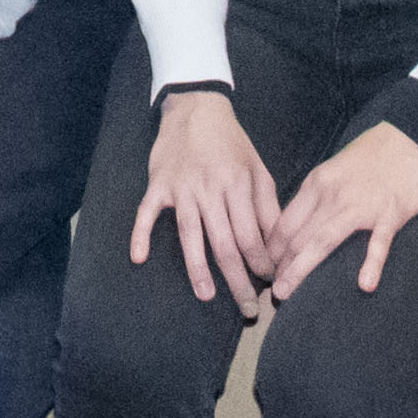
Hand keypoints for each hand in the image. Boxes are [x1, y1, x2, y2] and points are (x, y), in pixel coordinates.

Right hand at [127, 89, 283, 308]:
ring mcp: (181, 188)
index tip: (269, 283)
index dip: (261, 263)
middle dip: (238, 280)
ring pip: (190, 234)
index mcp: (237, 185)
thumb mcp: (257, 168)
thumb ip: (267, 205)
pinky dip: (140, 234)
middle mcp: (209, 189)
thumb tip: (279, 243)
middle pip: (224, 244)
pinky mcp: (158, 185)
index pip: (251, 235)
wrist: (196, 106)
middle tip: (248, 310)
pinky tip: (139, 258)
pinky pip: (146, 212)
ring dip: (197, 268)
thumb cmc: (230, 142)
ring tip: (207, 295)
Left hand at [270, 121, 417, 295]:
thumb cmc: (374, 154)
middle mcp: (332, 195)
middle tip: (272, 292)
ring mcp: (361, 205)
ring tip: (286, 293)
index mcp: (317, 183)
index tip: (265, 269)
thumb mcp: (336, 169)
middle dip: (280, 265)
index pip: (285, 222)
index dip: (271, 249)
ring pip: (323, 241)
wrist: (413, 135)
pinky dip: (372, 263)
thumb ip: (319, 194)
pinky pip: (379, 242)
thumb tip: (301, 222)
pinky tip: (365, 285)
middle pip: (297, 236)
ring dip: (301, 268)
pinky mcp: (391, 213)